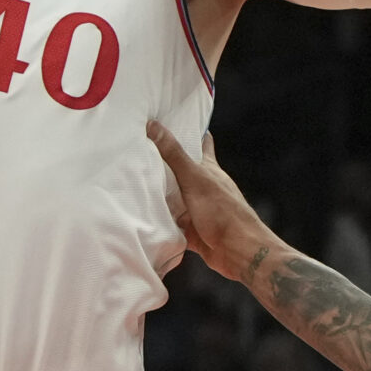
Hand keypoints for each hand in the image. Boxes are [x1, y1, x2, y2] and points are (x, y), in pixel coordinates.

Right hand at [148, 121, 270, 283]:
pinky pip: (170, 222)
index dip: (191, 130)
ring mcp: (196, 208)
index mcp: (208, 168)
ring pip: (173, 196)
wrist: (239, 252)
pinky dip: (159, 219)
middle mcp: (202, 186)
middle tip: (139, 149)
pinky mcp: (191, 230)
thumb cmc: (223, 212)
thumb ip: (174, 154)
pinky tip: (141, 215)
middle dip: (164, 161)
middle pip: (181, 169)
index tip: (173, 118)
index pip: (201, 142)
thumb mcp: (195, 179)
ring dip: (158, 192)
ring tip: (131, 179)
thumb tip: (153, 125)